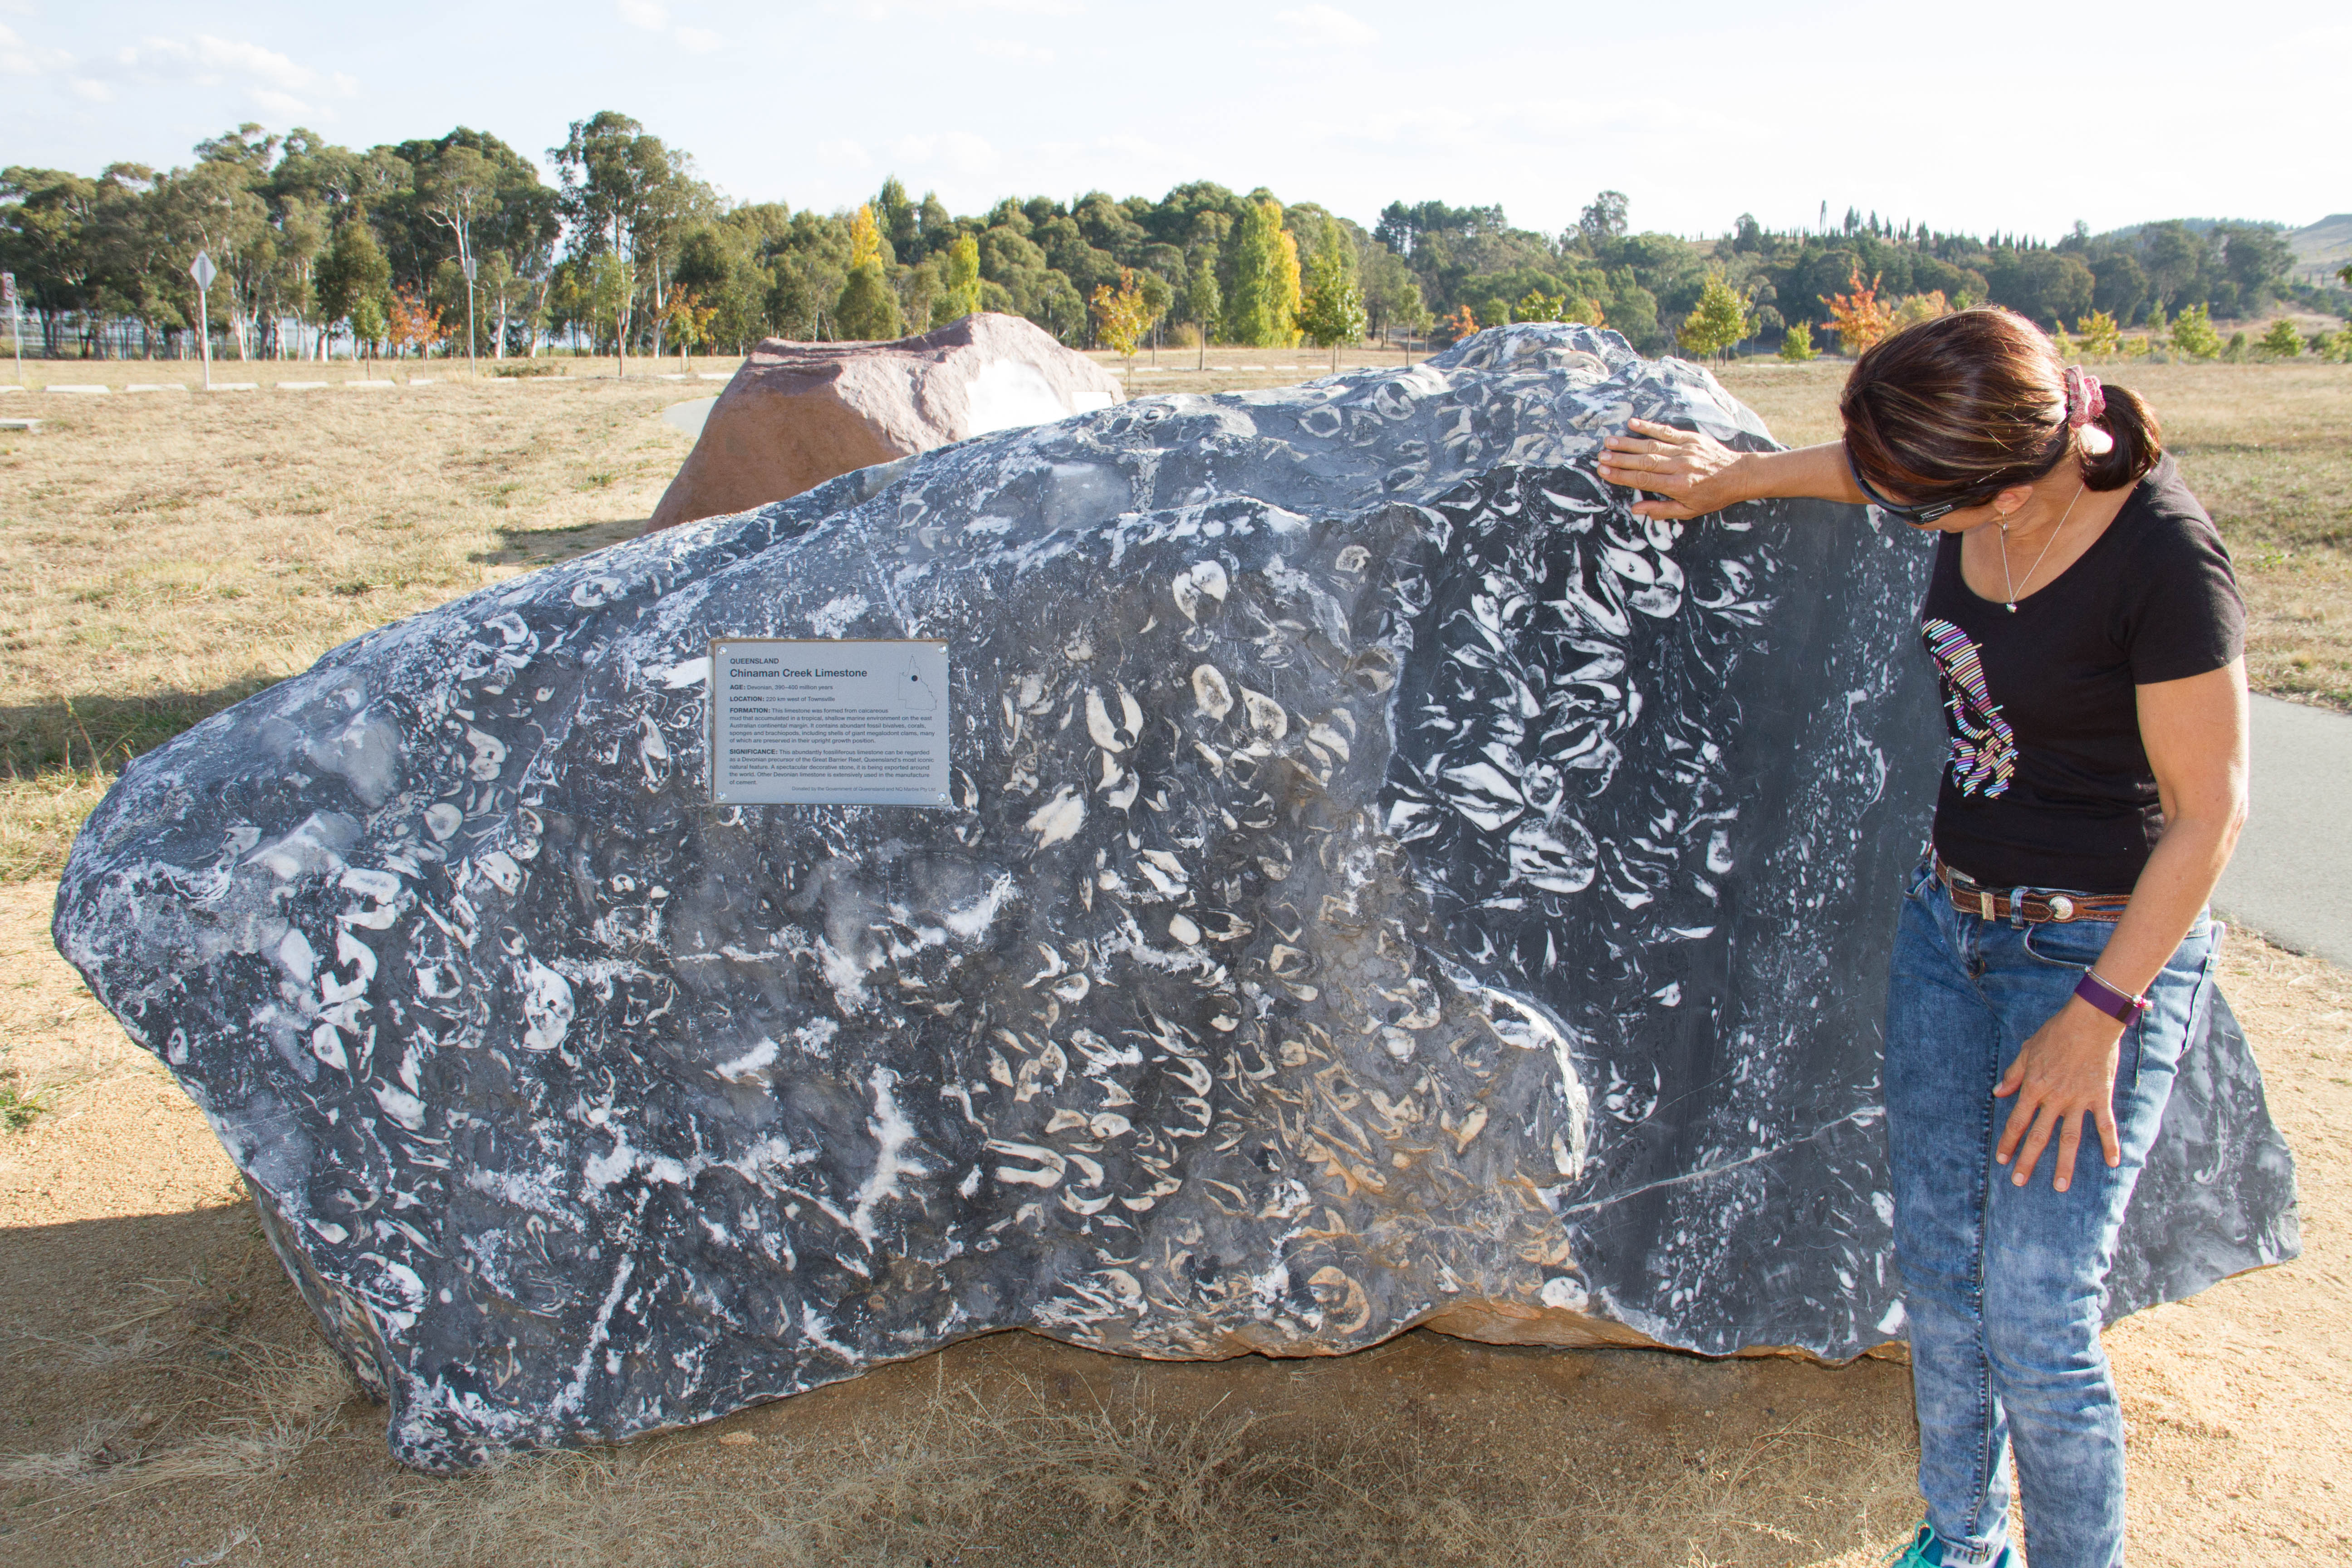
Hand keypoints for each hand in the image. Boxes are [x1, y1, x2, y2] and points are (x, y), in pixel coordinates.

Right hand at [1596, 419, 1748, 518]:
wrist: (1739, 475)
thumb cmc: (1713, 496)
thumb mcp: (1689, 511)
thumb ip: (1661, 510)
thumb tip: (1635, 509)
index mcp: (1678, 486)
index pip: (1643, 479)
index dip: (1622, 476)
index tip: (1604, 472)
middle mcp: (1680, 466)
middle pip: (1643, 461)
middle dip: (1620, 459)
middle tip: (1600, 456)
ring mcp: (1685, 450)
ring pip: (1651, 445)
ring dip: (1628, 443)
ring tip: (1609, 441)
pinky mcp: (1690, 438)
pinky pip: (1667, 432)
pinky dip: (1649, 427)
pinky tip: (1633, 423)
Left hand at [1993, 999, 2126, 1191]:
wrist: (2089, 1022)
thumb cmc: (2056, 1033)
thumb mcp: (2027, 1051)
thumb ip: (2014, 1074)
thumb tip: (1998, 1093)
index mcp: (2034, 1087)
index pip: (2016, 1121)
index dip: (2008, 1142)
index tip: (2002, 1160)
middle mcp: (2054, 1099)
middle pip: (2038, 1136)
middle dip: (2027, 1161)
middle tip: (2019, 1182)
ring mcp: (2079, 1100)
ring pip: (2070, 1139)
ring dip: (2064, 1164)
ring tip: (2059, 1186)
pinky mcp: (2101, 1097)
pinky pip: (2105, 1125)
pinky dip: (2110, 1144)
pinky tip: (2113, 1163)